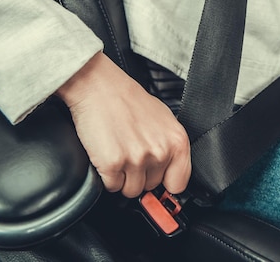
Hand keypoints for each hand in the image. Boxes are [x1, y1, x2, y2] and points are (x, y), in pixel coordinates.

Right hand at [56, 52, 190, 197]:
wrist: (100, 88)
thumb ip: (170, 146)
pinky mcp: (112, 164)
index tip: (156, 180)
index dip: (165, 183)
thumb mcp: (163, 119)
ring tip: (118, 152)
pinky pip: (111, 186)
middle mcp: (160, 152)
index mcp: (177, 141)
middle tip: (129, 152)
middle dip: (139, 175)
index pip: (179, 183)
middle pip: (151, 187)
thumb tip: (170, 172)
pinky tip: (106, 154)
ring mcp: (136, 159)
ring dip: (122, 178)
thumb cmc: (128, 100)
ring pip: (130, 191)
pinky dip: (106, 176)